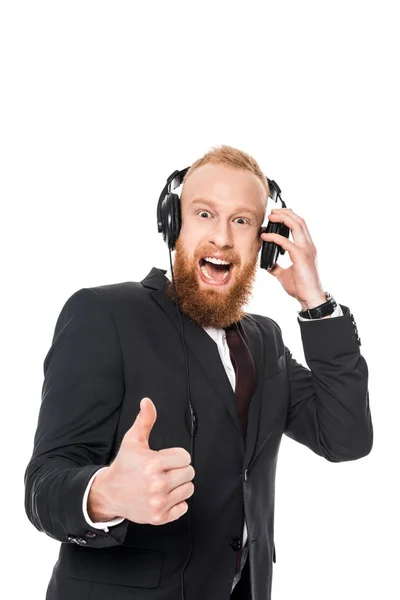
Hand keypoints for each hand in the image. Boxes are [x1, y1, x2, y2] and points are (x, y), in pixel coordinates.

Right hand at [88, 397, 194, 525]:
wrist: (109, 493)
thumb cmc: (124, 466)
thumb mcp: (133, 440)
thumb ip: (145, 420)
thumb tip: (147, 402)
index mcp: (153, 464)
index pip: (185, 457)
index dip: (176, 456)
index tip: (164, 459)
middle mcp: (157, 485)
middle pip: (189, 473)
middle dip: (179, 470)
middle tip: (164, 471)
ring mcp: (158, 503)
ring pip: (189, 489)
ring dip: (179, 485)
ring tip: (164, 483)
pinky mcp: (159, 517)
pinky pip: (183, 508)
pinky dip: (176, 503)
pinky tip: (163, 496)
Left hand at [260, 208, 326, 308]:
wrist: (309, 298)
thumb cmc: (300, 287)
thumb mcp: (284, 274)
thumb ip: (277, 266)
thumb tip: (267, 263)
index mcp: (307, 248)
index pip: (301, 226)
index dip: (289, 217)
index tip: (277, 215)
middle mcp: (309, 246)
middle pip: (300, 221)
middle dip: (286, 213)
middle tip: (272, 211)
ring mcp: (306, 250)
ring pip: (297, 225)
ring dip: (283, 218)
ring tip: (271, 216)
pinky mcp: (301, 257)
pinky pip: (286, 242)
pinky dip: (274, 237)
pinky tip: (265, 237)